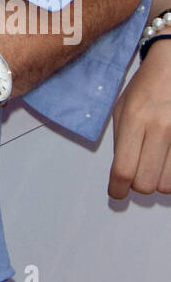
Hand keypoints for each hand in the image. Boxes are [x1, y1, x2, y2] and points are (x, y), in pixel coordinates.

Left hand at [108, 40, 170, 197]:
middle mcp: (161, 127)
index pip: (124, 169)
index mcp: (135, 118)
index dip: (118, 189)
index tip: (117, 193)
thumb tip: (121, 175)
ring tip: (155, 163)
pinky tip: (166, 161)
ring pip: (167, 185)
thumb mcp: (122, 108)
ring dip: (158, 181)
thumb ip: (121, 141)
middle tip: (137, 174)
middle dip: (137, 185)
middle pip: (146, 183)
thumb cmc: (146, 87)